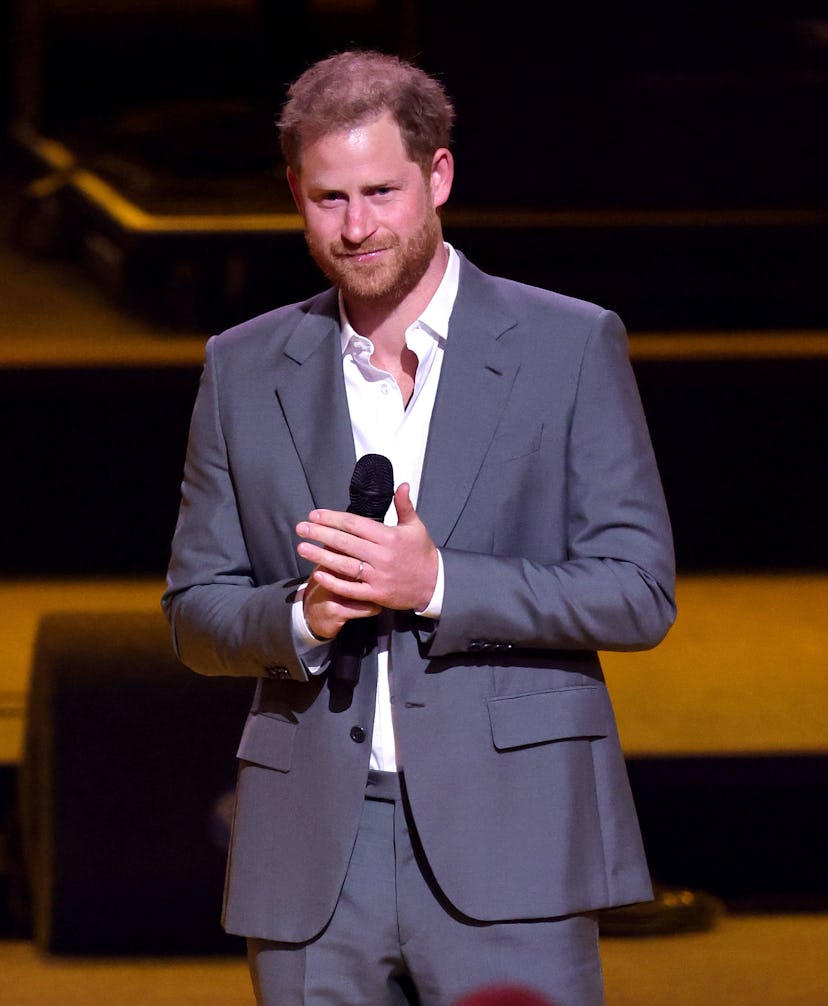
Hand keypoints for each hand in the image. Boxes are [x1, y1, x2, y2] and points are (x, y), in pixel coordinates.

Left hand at [296, 483, 438, 620]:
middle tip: (301, 528)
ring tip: (302, 548)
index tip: (315, 515)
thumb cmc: (422, 553)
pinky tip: (318, 574)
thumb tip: (402, 485)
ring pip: (344, 565)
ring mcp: (378, 576)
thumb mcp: (416, 526)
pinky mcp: (376, 594)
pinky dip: (334, 582)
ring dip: (320, 556)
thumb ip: (405, 506)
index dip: (332, 518)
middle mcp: (382, 556)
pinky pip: (351, 589)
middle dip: (320, 534)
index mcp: (389, 537)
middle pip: (345, 542)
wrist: (434, 584)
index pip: (354, 524)